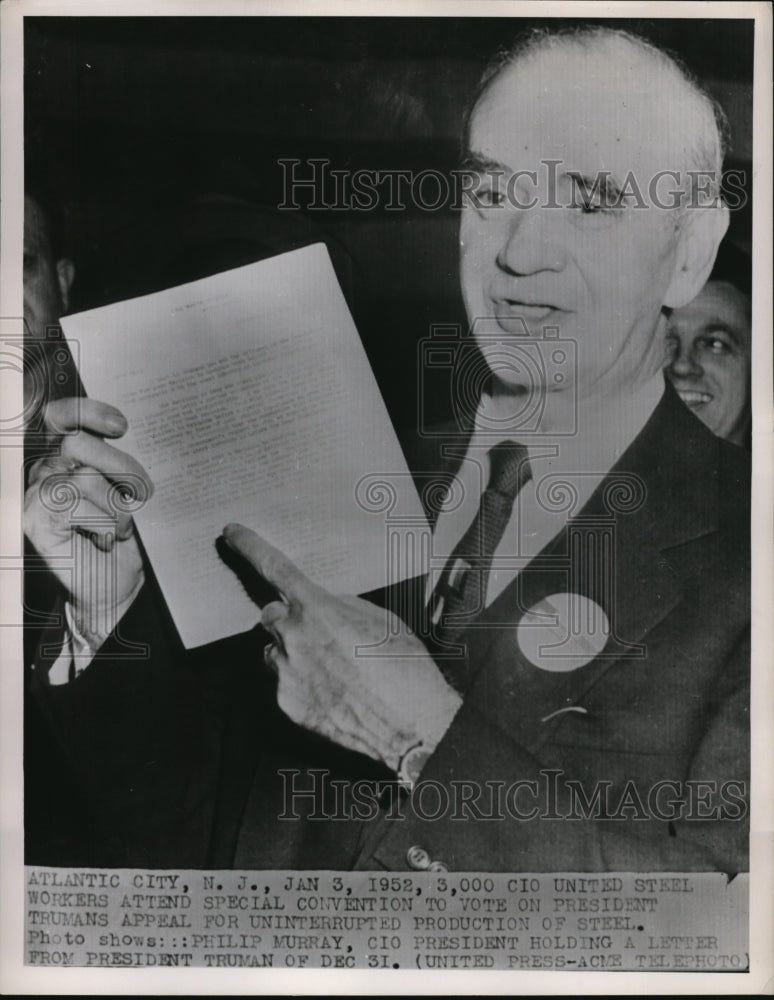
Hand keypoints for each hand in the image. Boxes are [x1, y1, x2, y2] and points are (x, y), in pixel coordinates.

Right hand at [24, 397, 151, 644]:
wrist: (111, 591)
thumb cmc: (119, 540)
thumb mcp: (124, 493)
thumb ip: (114, 462)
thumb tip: (121, 434)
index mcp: (63, 457)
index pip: (62, 415)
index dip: (88, 411)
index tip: (121, 427)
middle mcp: (42, 471)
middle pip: (78, 443)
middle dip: (120, 467)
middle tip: (139, 493)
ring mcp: (34, 495)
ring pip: (85, 478)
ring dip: (116, 509)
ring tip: (120, 530)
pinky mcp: (35, 521)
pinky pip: (76, 506)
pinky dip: (103, 525)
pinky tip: (104, 541)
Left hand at [223, 523, 461, 771]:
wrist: (410, 722)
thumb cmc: (402, 667)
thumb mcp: (379, 618)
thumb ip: (340, 605)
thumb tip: (324, 606)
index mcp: (317, 608)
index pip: (273, 567)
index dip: (250, 546)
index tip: (232, 534)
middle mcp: (294, 637)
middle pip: (270, 615)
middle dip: (288, 619)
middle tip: (317, 632)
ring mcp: (287, 672)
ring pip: (274, 652)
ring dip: (293, 653)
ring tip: (331, 668)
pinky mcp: (287, 703)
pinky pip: (284, 683)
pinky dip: (301, 684)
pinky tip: (331, 692)